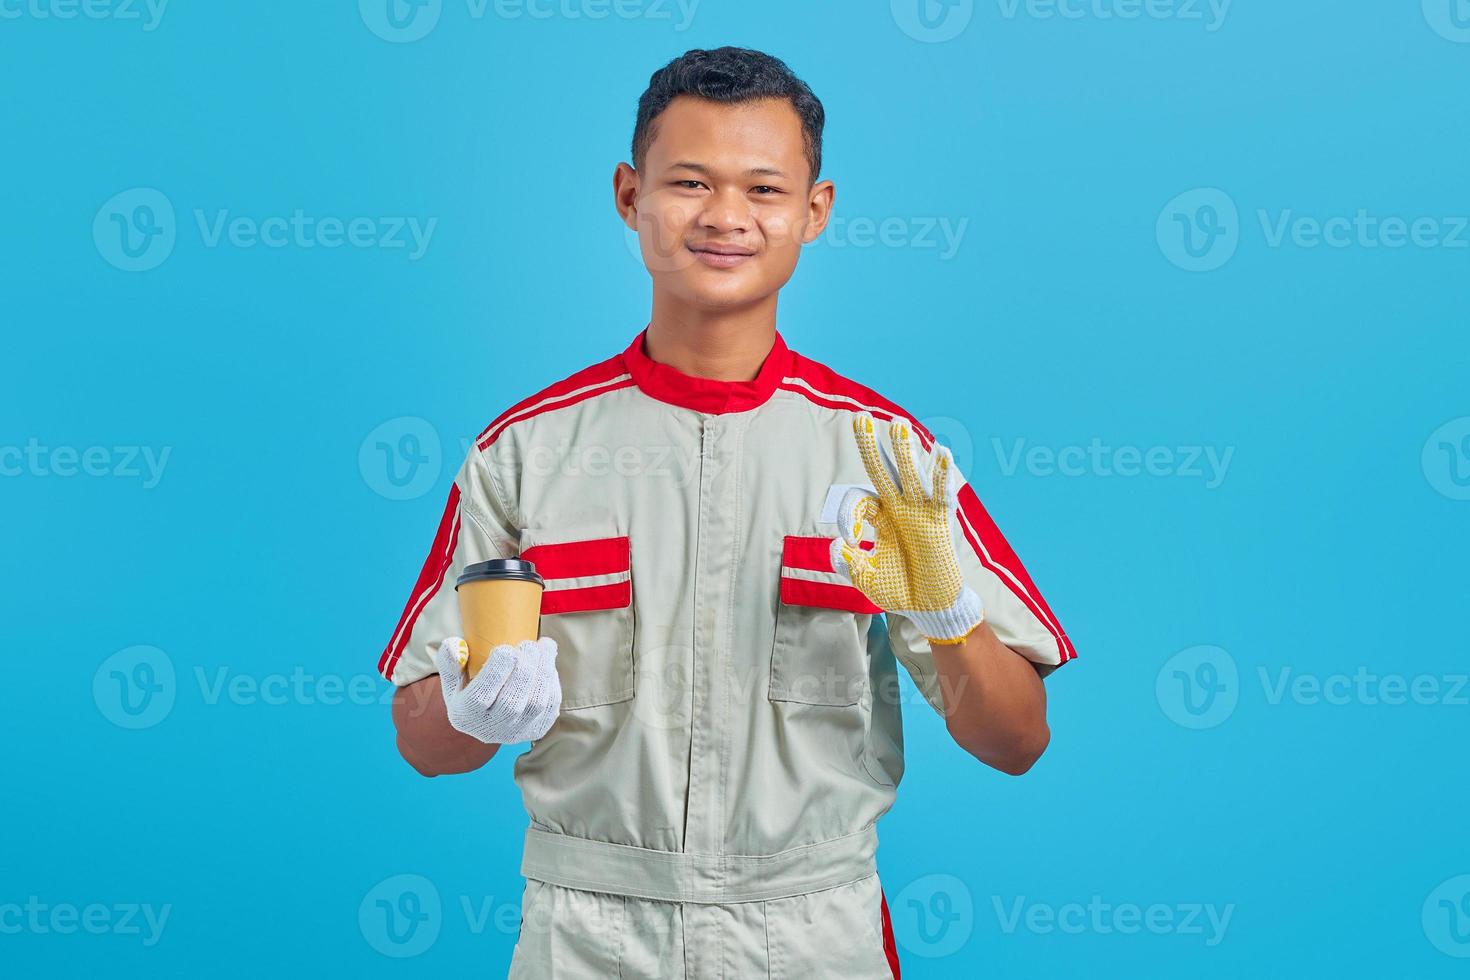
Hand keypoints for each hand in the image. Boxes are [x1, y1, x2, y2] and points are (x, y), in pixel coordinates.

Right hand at [432, 636, 562, 743]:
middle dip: (523, 670)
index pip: (481, 697)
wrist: (488, 719)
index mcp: (466, 715)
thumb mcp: (452, 679)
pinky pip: (550, 707)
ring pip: (536, 704)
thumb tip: (454, 645)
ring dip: (543, 671)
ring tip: (544, 646)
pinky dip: (552, 682)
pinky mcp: (536, 730)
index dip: (495, 673)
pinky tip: (548, 661)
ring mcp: (516, 733)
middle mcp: (491, 730)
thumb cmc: (468, 691)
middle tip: (528, 644)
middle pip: (512, 703)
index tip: (506, 649)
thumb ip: (450, 661)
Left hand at [830, 412, 983, 643]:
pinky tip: (942, 453)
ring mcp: (920, 513)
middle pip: (883, 470)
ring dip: (905, 450)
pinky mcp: (939, 524)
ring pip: (911, 475)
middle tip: (860, 417)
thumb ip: (848, 563)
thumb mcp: (865, 579)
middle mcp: (899, 508)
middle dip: (871, 445)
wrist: (929, 609)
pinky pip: (941, 495)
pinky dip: (942, 475)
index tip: (851, 539)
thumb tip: (836, 545)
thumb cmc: (899, 591)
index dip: (850, 513)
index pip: (859, 499)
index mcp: (880, 517)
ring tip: (899, 424)